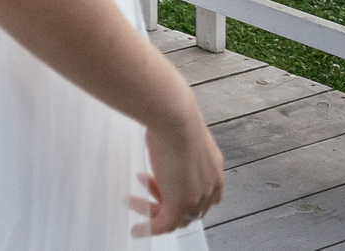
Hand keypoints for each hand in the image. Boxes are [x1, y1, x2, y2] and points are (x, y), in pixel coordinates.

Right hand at [132, 115, 224, 236]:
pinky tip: (136, 230)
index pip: (206, 194)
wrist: (174, 118)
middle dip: (164, 199)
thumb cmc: (172, 115)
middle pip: (191, 207)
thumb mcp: (177, 129)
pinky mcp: (180, 204)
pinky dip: (149, 228)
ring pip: (177, 217)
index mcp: (213, 167)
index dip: (185, 193)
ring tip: (130, 201)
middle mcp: (210, 185)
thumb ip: (174, 136)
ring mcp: (197, 197)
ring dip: (152, 212)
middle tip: (143, 186)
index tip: (161, 184)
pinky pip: (163, 224)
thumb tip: (160, 122)